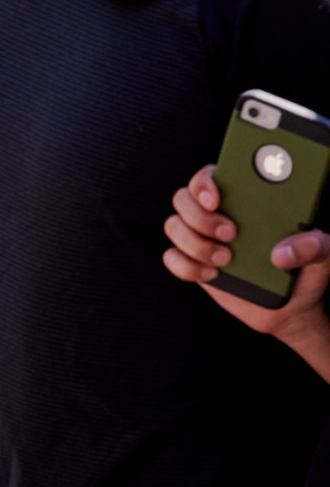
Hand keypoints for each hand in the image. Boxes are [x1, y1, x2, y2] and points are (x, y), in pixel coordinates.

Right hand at [163, 164, 329, 347]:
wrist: (293, 310)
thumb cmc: (306, 272)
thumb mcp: (325, 254)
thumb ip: (317, 246)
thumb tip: (283, 253)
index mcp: (244, 201)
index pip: (209, 176)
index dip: (204, 182)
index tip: (216, 199)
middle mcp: (217, 215)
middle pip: (182, 199)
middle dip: (199, 216)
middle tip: (230, 233)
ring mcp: (202, 239)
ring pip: (173, 227)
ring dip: (194, 243)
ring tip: (225, 259)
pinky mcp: (194, 264)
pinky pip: (172, 259)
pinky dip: (186, 266)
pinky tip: (212, 274)